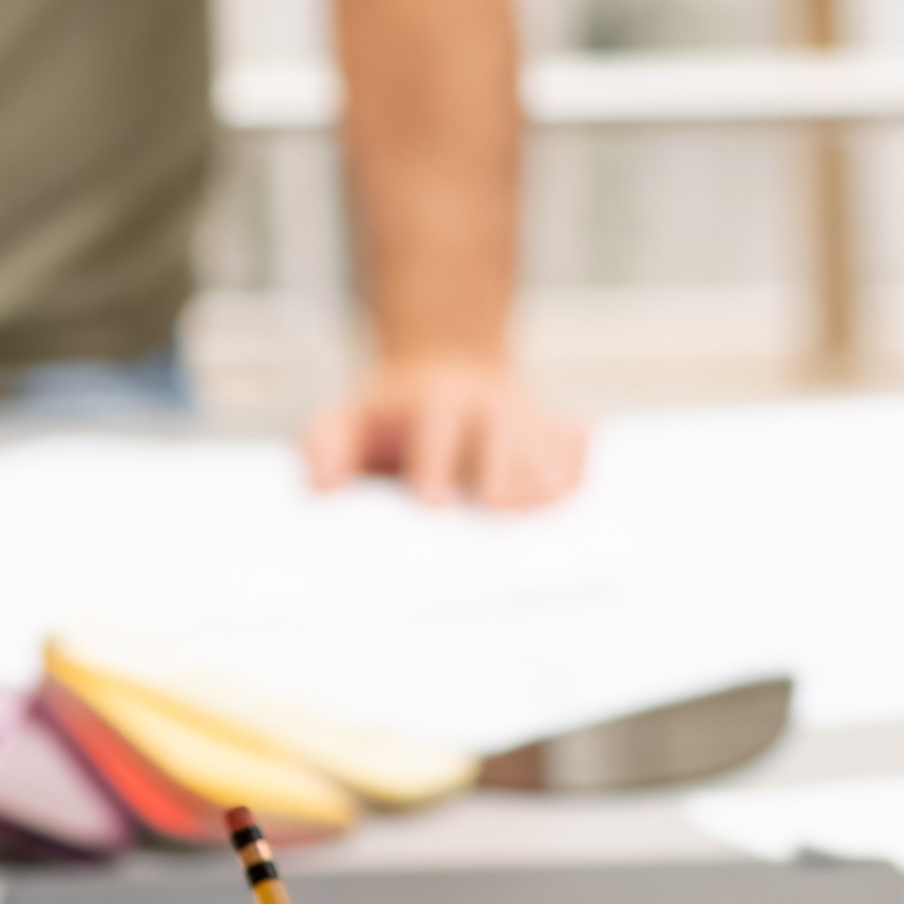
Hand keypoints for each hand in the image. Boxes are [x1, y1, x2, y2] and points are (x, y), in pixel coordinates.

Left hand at [303, 355, 589, 508]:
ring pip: (550, 449)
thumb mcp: (346, 420)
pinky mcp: (561, 433)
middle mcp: (491, 404)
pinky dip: (580, 479)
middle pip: (507, 435)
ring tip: (537, 535)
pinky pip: (583, 453)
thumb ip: (325, 447)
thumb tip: (320, 487)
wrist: (447, 367)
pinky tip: (568, 514)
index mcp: (436, 399)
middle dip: (505, 475)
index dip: (437, 461)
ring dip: (545, 489)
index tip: (432, 505)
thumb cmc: (391, 417)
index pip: (438, 426)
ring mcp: (531, 418)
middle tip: (496, 514)